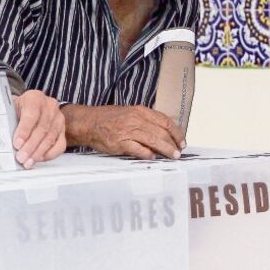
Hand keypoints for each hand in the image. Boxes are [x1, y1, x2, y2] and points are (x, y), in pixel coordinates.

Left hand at [12, 90, 65, 167]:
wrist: (31, 107)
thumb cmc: (18, 109)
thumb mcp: (10, 108)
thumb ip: (5, 118)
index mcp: (35, 98)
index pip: (31, 115)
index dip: (24, 131)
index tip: (16, 144)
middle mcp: (49, 106)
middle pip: (42, 128)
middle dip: (30, 146)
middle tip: (21, 157)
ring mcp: (58, 118)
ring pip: (50, 138)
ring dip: (38, 152)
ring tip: (28, 162)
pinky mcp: (63, 130)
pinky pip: (60, 145)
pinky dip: (50, 154)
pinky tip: (39, 159)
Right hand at [62, 104, 185, 158]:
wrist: (87, 123)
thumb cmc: (108, 119)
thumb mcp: (129, 113)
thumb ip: (145, 122)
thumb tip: (162, 134)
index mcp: (140, 111)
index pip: (165, 121)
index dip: (176, 132)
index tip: (181, 141)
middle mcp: (136, 119)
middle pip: (161, 132)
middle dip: (173, 144)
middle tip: (178, 153)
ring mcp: (128, 131)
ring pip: (154, 141)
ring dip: (165, 150)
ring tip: (172, 157)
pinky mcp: (120, 142)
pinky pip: (139, 150)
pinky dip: (148, 154)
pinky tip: (153, 157)